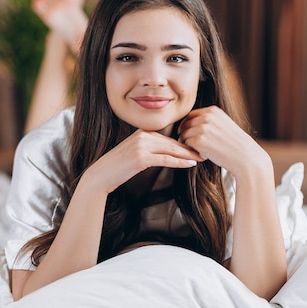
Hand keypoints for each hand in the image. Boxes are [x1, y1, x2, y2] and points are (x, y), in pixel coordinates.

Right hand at [83, 130, 202, 193]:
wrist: (101, 175)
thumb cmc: (118, 167)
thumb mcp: (134, 153)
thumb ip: (149, 150)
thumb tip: (166, 153)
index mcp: (142, 133)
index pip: (168, 138)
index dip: (183, 143)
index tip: (196, 147)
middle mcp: (142, 136)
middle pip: (172, 142)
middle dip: (189, 147)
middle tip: (205, 151)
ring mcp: (141, 145)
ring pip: (171, 149)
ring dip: (188, 154)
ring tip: (201, 158)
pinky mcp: (141, 157)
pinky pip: (165, 159)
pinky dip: (179, 161)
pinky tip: (190, 164)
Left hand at [177, 106, 268, 177]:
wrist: (245, 157)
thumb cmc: (234, 144)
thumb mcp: (223, 124)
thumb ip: (208, 121)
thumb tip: (187, 124)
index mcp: (213, 111)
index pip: (190, 115)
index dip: (186, 125)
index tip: (186, 133)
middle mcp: (207, 117)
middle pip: (185, 125)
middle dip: (186, 135)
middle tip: (195, 146)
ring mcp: (203, 128)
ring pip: (184, 135)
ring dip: (189, 144)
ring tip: (202, 151)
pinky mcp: (199, 141)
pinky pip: (186, 145)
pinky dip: (191, 151)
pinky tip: (203, 155)